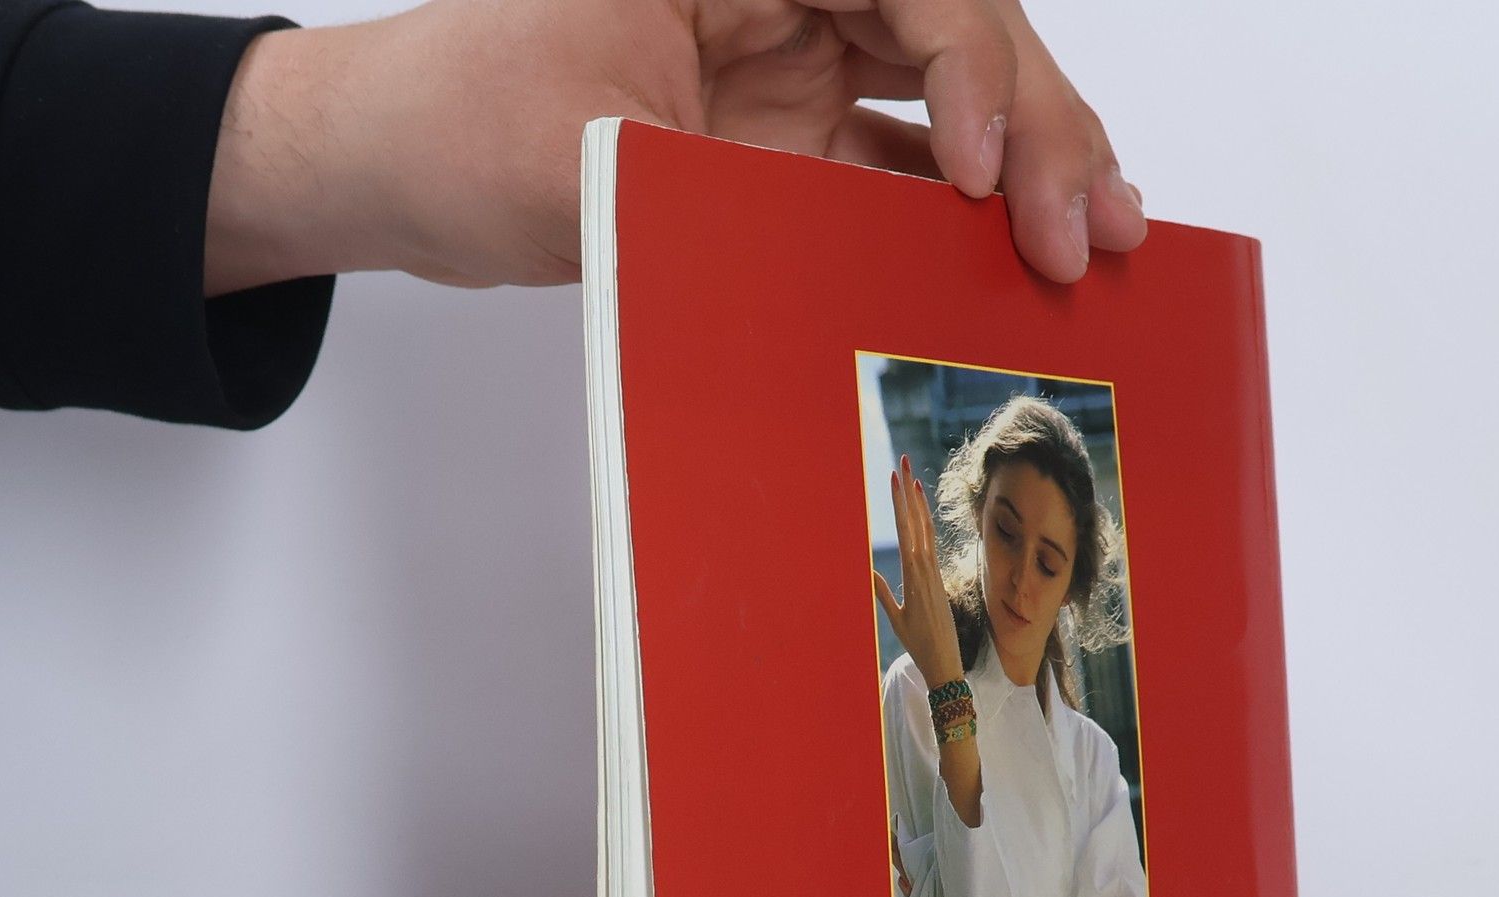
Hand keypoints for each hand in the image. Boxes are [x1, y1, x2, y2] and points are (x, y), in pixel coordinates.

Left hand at [206, 0, 1147, 296]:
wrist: (393, 170)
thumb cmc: (452, 122)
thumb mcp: (583, 160)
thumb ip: (725, 195)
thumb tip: (861, 256)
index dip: (972, 65)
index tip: (983, 174)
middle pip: (956, 28)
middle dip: (1040, 124)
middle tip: (1089, 227)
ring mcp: (794, 61)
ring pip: (952, 96)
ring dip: (1033, 166)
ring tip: (1105, 242)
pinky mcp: (790, 136)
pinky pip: (902, 167)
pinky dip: (965, 217)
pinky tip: (1023, 265)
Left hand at [873, 454, 963, 693]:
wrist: (943, 666)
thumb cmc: (925, 645)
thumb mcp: (898, 617)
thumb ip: (883, 594)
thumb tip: (869, 575)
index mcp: (921, 575)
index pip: (914, 532)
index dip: (908, 505)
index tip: (902, 480)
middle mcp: (925, 570)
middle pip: (916, 523)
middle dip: (908, 493)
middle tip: (903, 461)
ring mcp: (928, 575)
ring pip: (918, 530)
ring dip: (910, 501)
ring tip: (904, 473)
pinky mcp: (928, 584)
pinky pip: (920, 548)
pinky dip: (917, 526)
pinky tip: (912, 505)